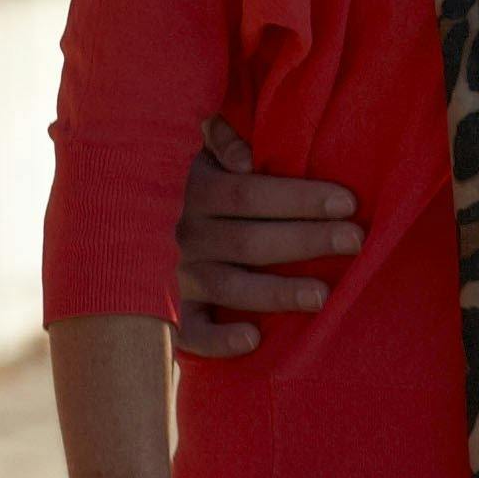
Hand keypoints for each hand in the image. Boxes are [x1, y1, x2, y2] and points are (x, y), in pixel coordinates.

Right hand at [169, 122, 359, 360]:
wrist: (123, 226)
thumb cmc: (191, 181)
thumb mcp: (196, 149)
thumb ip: (219, 138)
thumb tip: (245, 158)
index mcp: (193, 191)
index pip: (249, 193)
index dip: (299, 198)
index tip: (348, 202)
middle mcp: (182, 234)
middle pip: (249, 240)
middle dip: (306, 240)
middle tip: (355, 241)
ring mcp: (175, 277)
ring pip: (228, 286)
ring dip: (276, 292)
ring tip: (322, 296)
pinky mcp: (171, 313)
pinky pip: (190, 332)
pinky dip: (217, 340)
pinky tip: (253, 339)